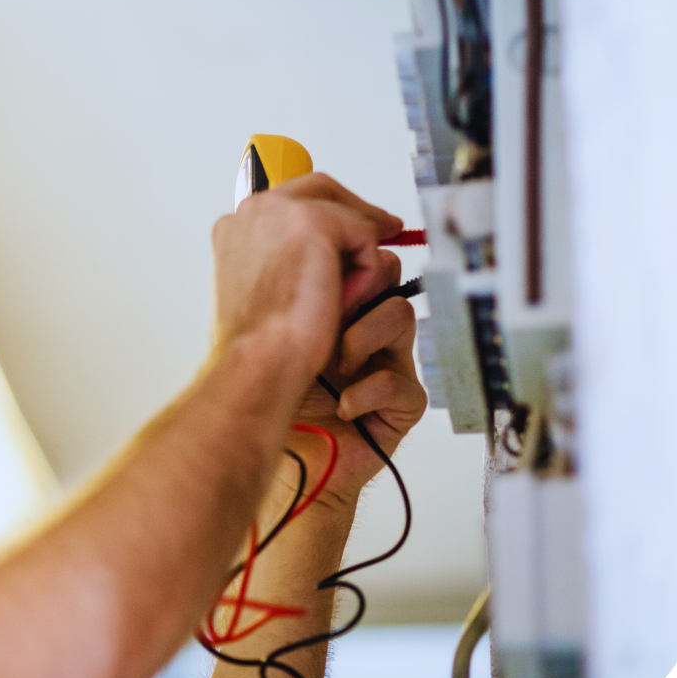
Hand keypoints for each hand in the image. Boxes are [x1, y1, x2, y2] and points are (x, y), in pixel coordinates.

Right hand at [211, 174, 403, 384]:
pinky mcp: (314, 221)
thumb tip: (321, 252)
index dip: (328, 213)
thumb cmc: (259, 342)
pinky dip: (365, 270)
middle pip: (320, 190)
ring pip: (345, 213)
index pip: (291, 201)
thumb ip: (284, 259)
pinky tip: (346, 299)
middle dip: (357, 211)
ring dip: (358, 251)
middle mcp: (253, 210)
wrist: (260, 360)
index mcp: (236, 227)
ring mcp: (280, 210)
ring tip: (350, 296)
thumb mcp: (266, 289)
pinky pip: (364, 234)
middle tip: (388, 229)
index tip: (355, 230)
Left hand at [285, 247, 427, 510]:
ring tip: (332, 366)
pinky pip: (399, 380)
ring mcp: (387, 360)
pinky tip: (341, 403)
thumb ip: (295, 272)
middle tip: (325, 315)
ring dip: (357, 339)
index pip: (360, 250)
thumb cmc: (275, 389)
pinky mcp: (401, 402)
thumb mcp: (275, 317)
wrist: (276, 450)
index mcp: (336, 299)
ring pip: (399, 315)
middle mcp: (364, 324)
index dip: (352, 247)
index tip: (337, 255)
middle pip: (386, 272)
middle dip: (353, 289)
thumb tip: (303, 227)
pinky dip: (363, 392)